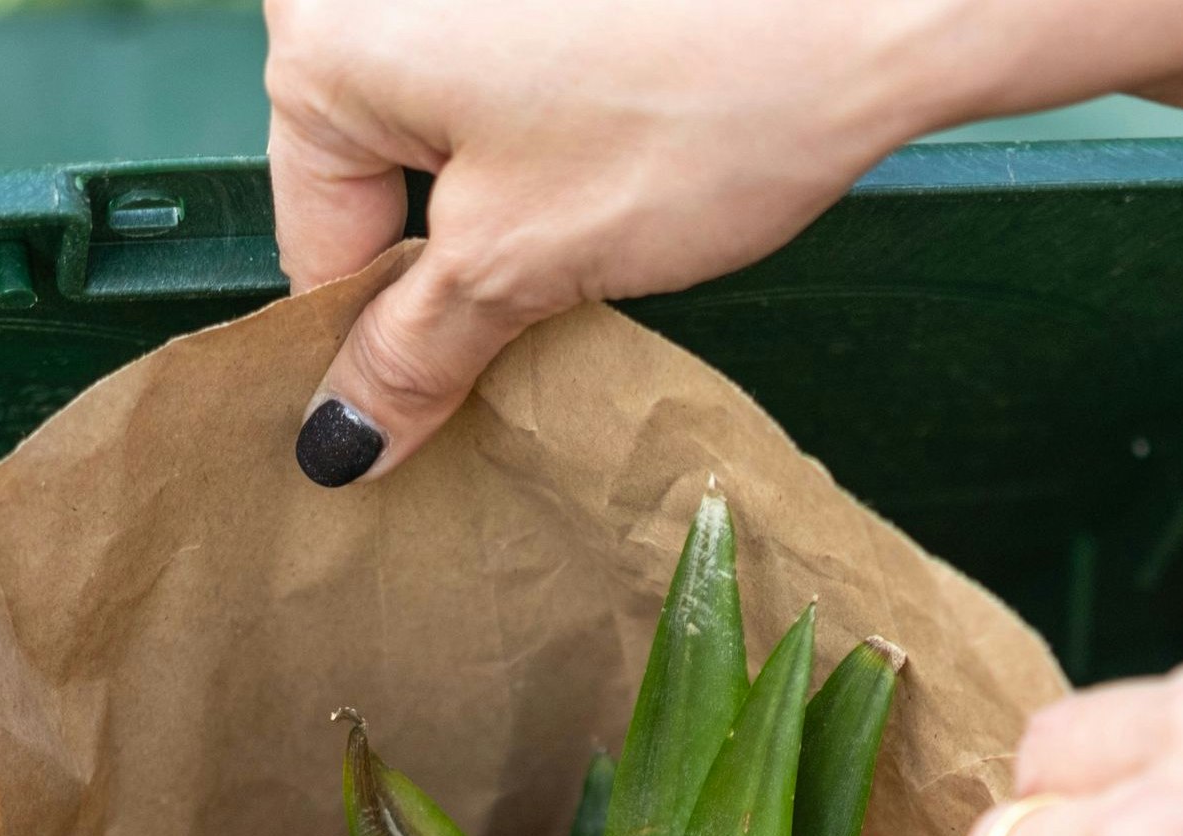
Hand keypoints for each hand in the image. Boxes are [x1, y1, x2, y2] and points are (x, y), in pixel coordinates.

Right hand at [266, 0, 972, 486]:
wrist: (865, 6)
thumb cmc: (695, 109)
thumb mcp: (526, 260)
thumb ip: (415, 352)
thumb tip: (337, 445)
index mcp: (322, 39)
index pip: (316, 240)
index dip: (390, 335)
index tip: (448, 399)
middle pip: (371, 172)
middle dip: (453, 255)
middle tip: (551, 295)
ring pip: (441, 128)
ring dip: (505, 199)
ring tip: (607, 212)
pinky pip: (501, 72)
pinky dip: (549, 132)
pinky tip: (629, 153)